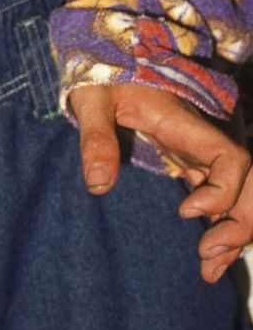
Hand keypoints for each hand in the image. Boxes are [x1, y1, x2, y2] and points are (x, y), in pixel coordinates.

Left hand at [70, 83, 252, 282]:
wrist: (110, 61)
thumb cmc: (102, 77)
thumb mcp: (92, 99)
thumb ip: (96, 137)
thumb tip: (97, 186)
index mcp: (183, 123)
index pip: (229, 157)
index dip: (223, 189)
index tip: (186, 210)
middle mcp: (201, 140)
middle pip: (249, 183)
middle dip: (241, 222)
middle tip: (206, 253)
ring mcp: (200, 153)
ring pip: (243, 195)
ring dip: (236, 233)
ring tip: (208, 269)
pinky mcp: (192, 164)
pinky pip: (223, 199)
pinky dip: (223, 229)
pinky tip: (209, 263)